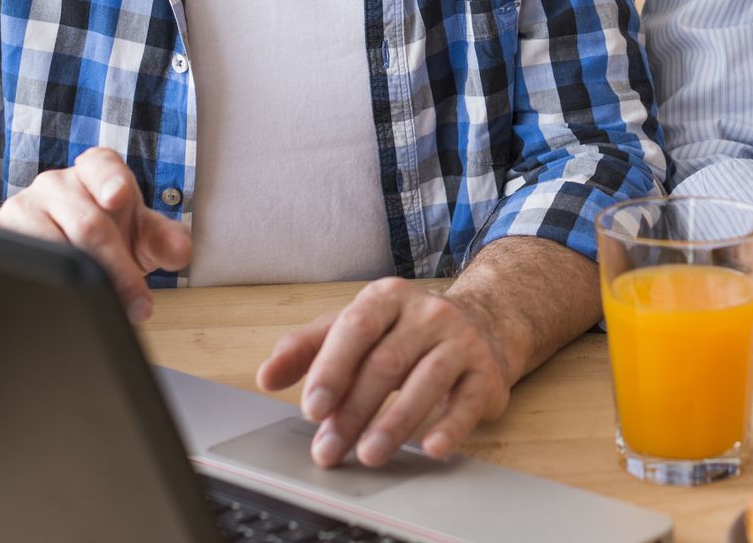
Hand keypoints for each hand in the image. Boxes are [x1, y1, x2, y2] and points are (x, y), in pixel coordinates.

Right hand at [0, 146, 191, 322]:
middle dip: (118, 267)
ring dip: (84, 281)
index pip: (101, 165)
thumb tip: (180, 251)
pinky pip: (23, 263)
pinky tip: (63, 299)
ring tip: (107, 306)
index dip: (110, 180)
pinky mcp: (1, 237)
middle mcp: (57, 183)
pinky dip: (47, 285)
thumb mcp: (143, 233)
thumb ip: (166, 238)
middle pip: (87, 223)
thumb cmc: (112, 233)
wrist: (64, 247)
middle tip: (138, 303)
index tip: (118, 198)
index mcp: (96, 170)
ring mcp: (25, 208)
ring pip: (52, 246)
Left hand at [256, 277, 511, 468]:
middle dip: (354, 411)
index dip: (332, 369)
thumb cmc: (405, 331)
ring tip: (369, 455)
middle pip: (387, 363)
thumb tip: (267, 376)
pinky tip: (431, 448)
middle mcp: (427, 313)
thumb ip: (309, 348)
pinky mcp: (486, 371)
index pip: (356, 328)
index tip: (313, 409)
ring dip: (395, 423)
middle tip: (329, 449)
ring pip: (428, 380)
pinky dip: (450, 425)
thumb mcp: (356, 327)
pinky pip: (467, 400)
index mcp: (387, 298)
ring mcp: (460, 340)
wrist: (483, 321)